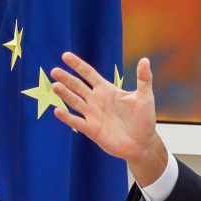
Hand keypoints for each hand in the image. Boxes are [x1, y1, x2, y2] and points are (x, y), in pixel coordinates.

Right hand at [49, 53, 168, 183]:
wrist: (142, 144)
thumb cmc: (144, 119)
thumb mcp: (145, 97)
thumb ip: (144, 79)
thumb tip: (145, 60)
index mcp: (106, 90)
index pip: (88, 73)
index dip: (77, 65)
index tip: (65, 56)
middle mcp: (96, 100)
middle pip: (77, 86)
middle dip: (66, 78)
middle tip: (54, 71)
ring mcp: (92, 115)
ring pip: (74, 101)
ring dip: (64, 94)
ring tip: (54, 86)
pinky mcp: (91, 129)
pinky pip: (76, 121)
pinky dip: (67, 117)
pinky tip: (58, 111)